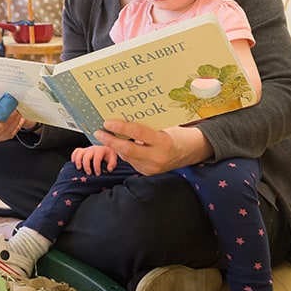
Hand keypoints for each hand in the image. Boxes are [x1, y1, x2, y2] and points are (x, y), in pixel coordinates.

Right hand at [71, 146, 117, 174]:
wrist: (106, 152)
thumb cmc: (109, 156)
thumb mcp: (113, 159)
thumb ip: (112, 164)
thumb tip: (109, 169)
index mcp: (101, 150)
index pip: (97, 158)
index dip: (97, 167)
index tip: (98, 174)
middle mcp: (93, 149)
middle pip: (86, 156)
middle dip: (87, 166)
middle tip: (89, 173)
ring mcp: (87, 149)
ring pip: (79, 153)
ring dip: (78, 161)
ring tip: (79, 169)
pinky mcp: (83, 150)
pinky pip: (76, 151)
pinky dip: (74, 156)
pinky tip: (73, 162)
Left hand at [93, 120, 212, 174]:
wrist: (191, 152)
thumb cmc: (177, 134)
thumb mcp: (165, 127)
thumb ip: (146, 126)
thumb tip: (124, 118)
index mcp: (163, 142)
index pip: (137, 133)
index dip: (120, 127)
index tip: (108, 122)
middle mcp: (157, 157)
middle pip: (127, 149)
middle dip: (110, 141)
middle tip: (99, 132)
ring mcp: (152, 168)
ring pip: (127, 156)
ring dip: (115, 146)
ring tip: (105, 136)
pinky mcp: (148, 172)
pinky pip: (131, 161)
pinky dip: (124, 152)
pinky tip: (119, 145)